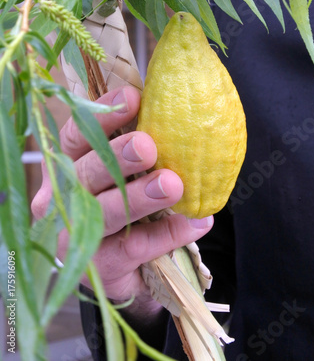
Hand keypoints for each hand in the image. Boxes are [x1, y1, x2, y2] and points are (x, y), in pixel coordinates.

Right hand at [32, 86, 213, 317]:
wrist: (116, 271)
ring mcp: (75, 236)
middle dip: (116, 157)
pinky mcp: (99, 267)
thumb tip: (170, 109)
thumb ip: (134, 147)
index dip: (101, 116)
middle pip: (84, 173)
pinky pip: (135, 247)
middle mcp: (62, 200)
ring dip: (140, 197)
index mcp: (65, 167)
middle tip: (147, 146)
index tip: (134, 98)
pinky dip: (167, 234)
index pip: (75, 136)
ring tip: (172, 185)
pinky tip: (196, 223)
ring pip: (105, 212)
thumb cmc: (119, 207)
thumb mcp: (119, 173)